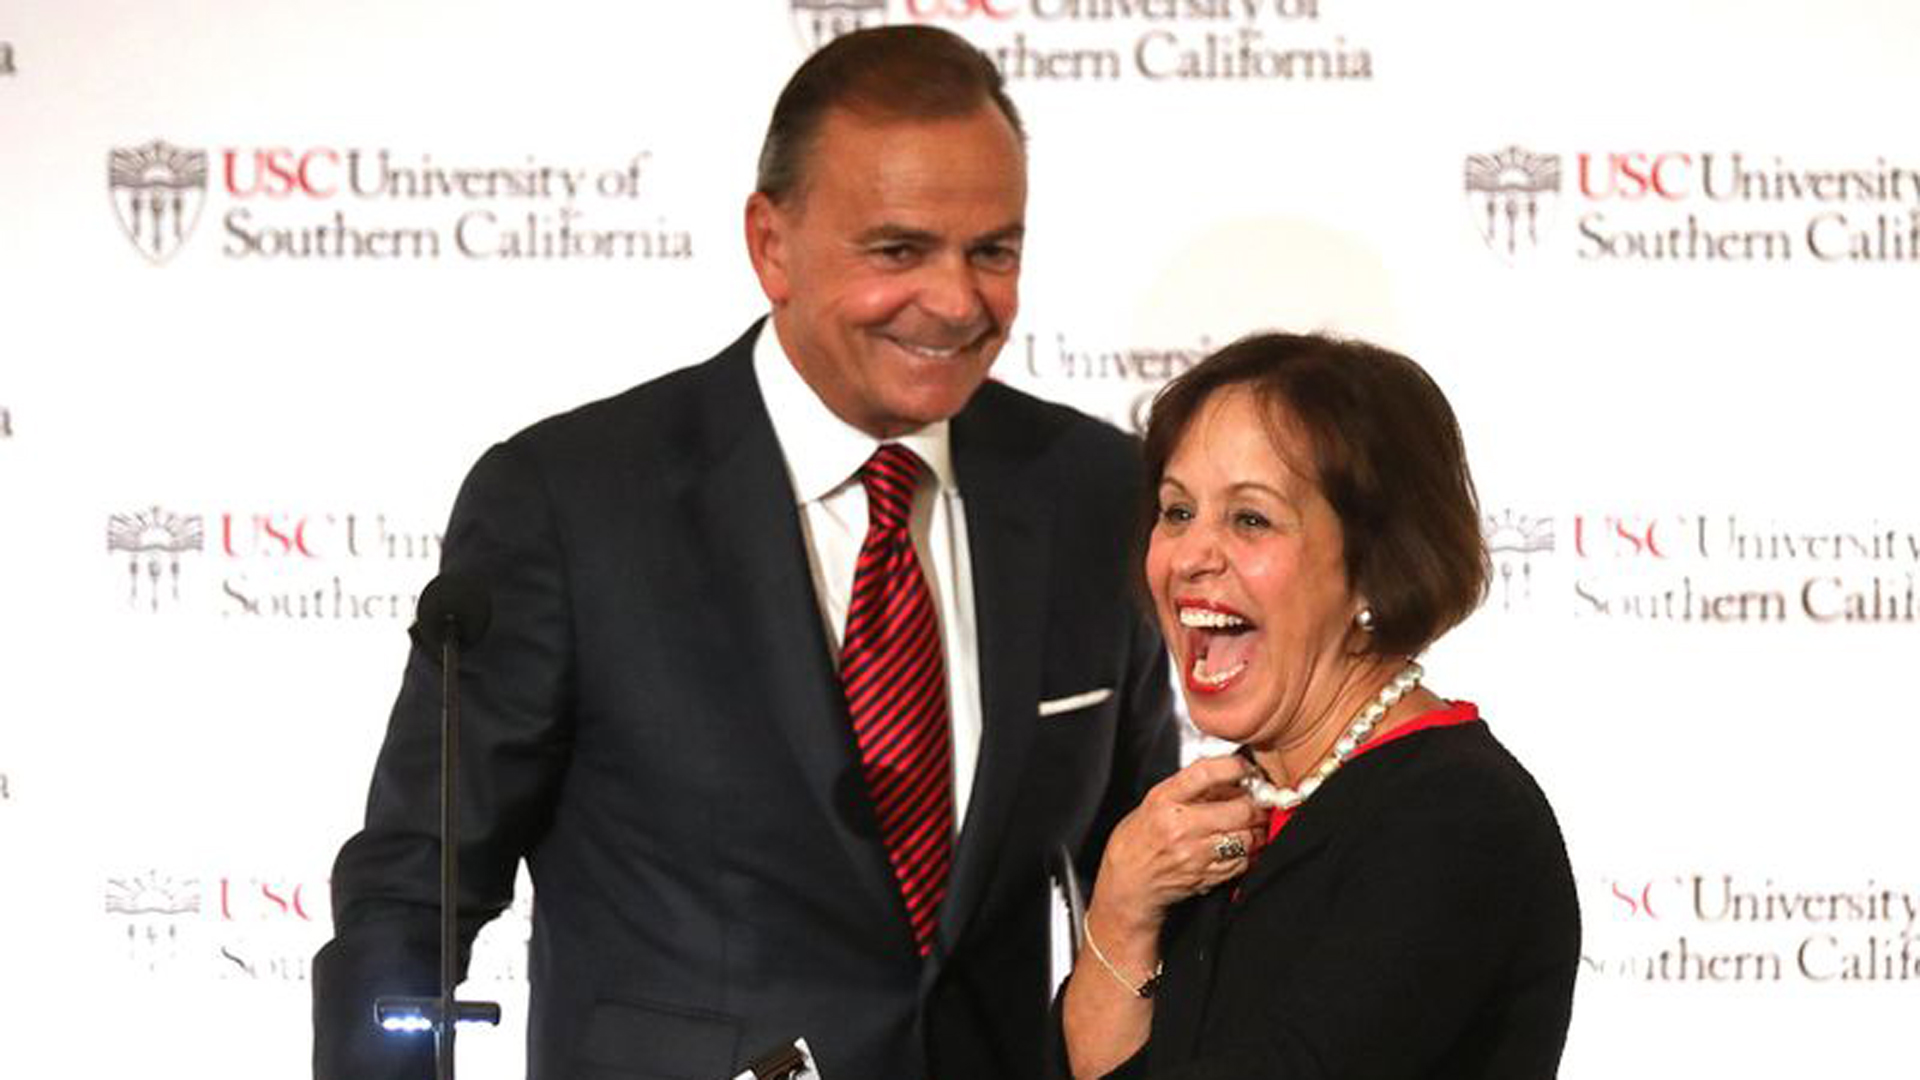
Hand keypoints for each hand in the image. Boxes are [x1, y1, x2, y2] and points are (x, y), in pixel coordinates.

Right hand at [1090, 754, 1266, 933]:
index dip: (1234, 767)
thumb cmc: (1139, 839)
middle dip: (1256, 804)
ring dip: (1256, 830)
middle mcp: (1180, 826)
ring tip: (1251, 825)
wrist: (1128, 882)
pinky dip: (1248, 852)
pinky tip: (1240, 846)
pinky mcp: (1206, 876)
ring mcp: (1195, 854)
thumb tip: (1228, 777)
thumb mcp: (1154, 802)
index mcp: (1164, 800)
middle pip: (1239, 809)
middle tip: (1257, 802)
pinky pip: (1243, 862)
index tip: (1245, 768)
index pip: (1206, 773)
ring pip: (1247, 838)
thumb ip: (1189, 788)